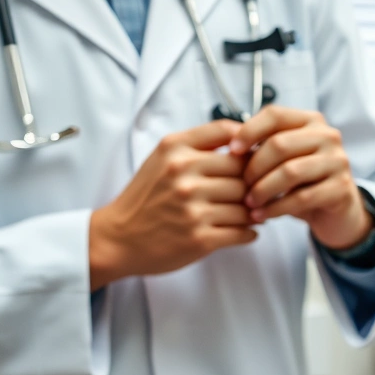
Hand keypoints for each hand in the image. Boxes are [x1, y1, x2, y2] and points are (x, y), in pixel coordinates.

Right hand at [88, 121, 253, 289]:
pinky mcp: (199, 239)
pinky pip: (243, 231)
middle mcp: (184, 175)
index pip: (232, 136)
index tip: (252, 159)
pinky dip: (249, 232)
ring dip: (254, 210)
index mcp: (176, 150)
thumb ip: (200, 143)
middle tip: (256, 191)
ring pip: (247, 204)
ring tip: (251, 212)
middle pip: (245, 172)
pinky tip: (244, 230)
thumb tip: (244, 137)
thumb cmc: (146, 197)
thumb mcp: (163, 157)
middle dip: (253, 182)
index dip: (250, 147)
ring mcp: (193, 209)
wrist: (118, 237)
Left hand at [231, 106, 373, 249]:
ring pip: (290, 172)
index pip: (275, 115)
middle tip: (241, 185)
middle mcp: (327, 136)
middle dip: (254, 167)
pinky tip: (263, 215)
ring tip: (249, 202)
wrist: (336, 210)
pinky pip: (302, 197)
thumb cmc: (302, 181)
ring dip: (263, 189)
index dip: (249, 131)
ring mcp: (338, 161)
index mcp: (310, 121)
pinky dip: (276, 208)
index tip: (232, 151)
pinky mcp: (341, 188)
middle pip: (279, 144)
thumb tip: (230, 145)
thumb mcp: (284, 158)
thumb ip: (263, 146)